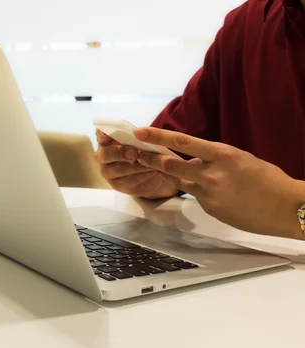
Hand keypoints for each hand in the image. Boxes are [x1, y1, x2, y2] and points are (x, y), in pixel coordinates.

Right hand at [93, 130, 178, 199]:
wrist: (151, 172)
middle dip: (121, 152)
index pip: (101, 134)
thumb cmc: (143, 150)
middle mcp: (102, 155)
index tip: (108, 133)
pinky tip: (153, 171)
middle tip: (135, 153)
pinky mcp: (116, 184)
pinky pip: (129, 180)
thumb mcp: (142, 140)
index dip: (103, 133)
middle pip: (107, 154)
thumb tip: (142, 133)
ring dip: (138, 166)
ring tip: (153, 163)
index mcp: (106, 139)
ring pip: (119, 169)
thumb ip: (139, 136)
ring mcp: (107, 171)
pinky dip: (143, 175)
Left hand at [134, 127, 304, 239]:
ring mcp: (209, 194)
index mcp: (222, 155)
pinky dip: (200, 193)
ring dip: (175, 176)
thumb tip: (194, 159)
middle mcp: (212, 174)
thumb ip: (214, 158)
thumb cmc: (268, 180)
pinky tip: (218, 194)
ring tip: (175, 170)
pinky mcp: (210, 209)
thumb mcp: (240, 158)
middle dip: (151, 159)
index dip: (158, 137)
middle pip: (170, 165)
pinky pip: (197, 197)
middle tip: (138, 155)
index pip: (182, 142)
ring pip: (181, 182)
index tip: (140, 133)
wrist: (287, 208)